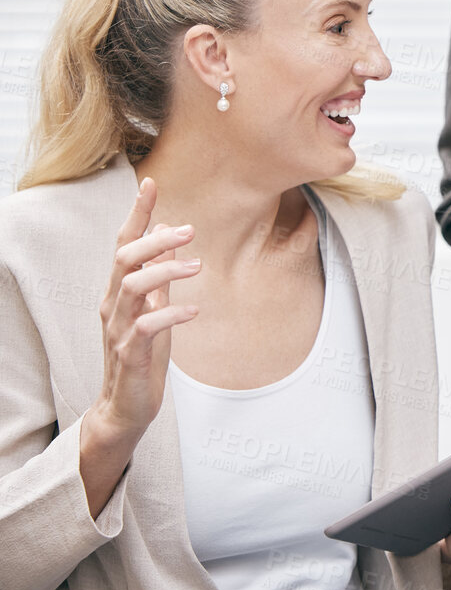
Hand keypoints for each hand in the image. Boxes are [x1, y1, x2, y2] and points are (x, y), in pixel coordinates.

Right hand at [80, 179, 201, 514]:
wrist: (127, 405)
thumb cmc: (142, 354)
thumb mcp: (154, 308)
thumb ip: (157, 274)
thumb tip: (168, 236)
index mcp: (119, 291)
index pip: (124, 244)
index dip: (137, 214)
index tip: (151, 183)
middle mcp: (113, 305)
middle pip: (124, 259)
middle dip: (154, 239)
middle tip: (190, 230)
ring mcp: (119, 329)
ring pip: (132, 287)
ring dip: (166, 272)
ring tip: (197, 267)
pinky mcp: (130, 353)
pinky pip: (146, 326)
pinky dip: (171, 314)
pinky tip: (194, 310)